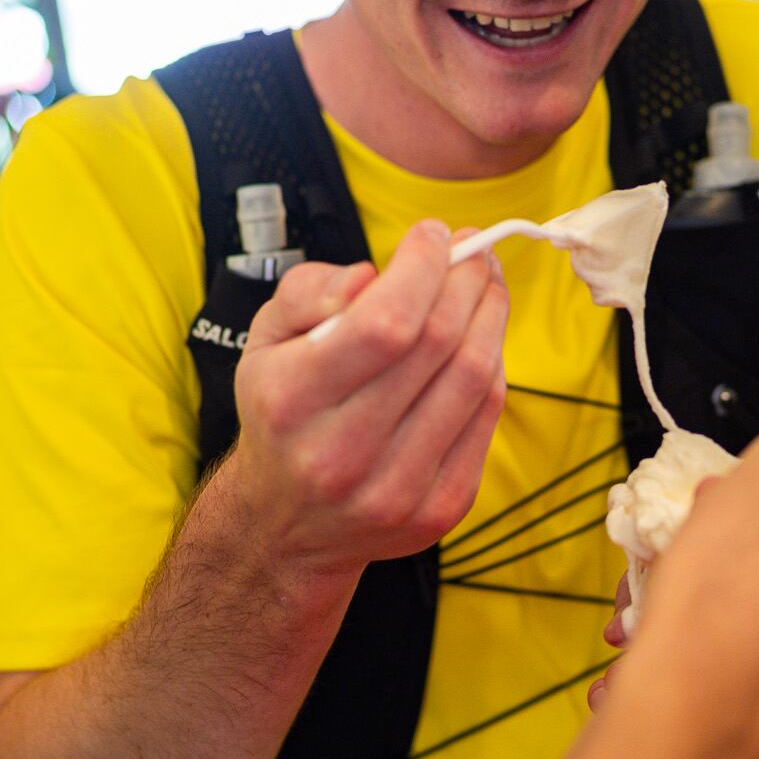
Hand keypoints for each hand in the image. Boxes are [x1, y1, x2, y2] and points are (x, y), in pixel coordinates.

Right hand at [222, 220, 508, 575]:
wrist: (285, 524)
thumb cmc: (281, 414)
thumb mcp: (264, 341)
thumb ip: (308, 292)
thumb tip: (372, 275)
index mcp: (293, 403)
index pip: (384, 324)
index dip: (423, 267)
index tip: (433, 234)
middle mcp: (343, 454)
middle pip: (438, 345)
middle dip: (466, 279)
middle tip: (474, 248)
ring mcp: (396, 489)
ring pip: (474, 379)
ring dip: (490, 314)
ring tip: (486, 282)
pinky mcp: (439, 510)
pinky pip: (487, 419)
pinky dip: (493, 365)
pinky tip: (482, 337)